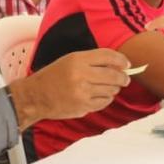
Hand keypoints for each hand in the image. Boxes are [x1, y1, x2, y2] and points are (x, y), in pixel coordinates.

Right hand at [8, 48, 129, 127]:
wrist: (36, 96)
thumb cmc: (53, 76)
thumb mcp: (70, 61)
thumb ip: (92, 61)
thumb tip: (118, 65)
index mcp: (77, 60)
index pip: (108, 56)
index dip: (121, 60)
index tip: (127, 64)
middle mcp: (81, 75)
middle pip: (114, 75)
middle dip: (123, 78)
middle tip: (125, 79)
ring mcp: (83, 92)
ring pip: (111, 90)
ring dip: (113, 89)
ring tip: (109, 87)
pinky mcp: (83, 106)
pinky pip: (104, 102)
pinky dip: (106, 99)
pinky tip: (100, 96)